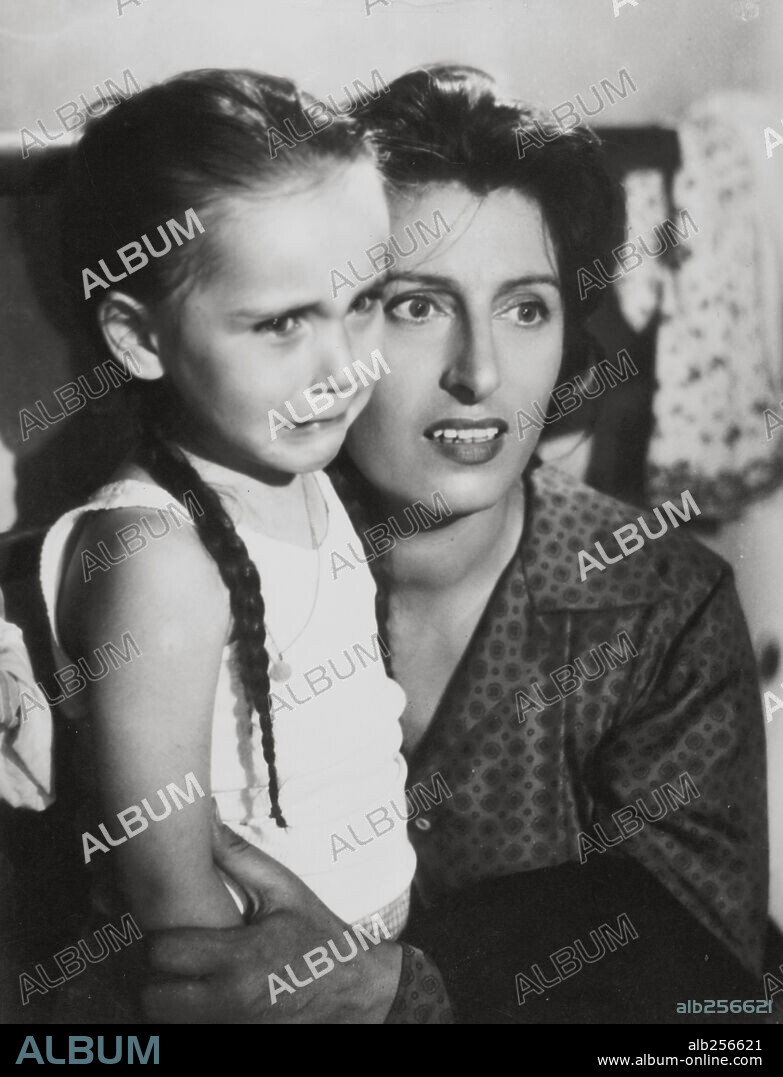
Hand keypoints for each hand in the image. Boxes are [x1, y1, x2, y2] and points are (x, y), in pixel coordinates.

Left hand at [140, 813, 402, 1023]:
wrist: (354, 988)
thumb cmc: (318, 934)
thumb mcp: (284, 890)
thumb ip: (240, 858)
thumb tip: (206, 819)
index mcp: (240, 956)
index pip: (163, 953)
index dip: (156, 938)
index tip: (166, 927)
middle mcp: (230, 998)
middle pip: (152, 997)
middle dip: (151, 975)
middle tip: (165, 956)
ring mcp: (232, 1026)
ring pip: (165, 1022)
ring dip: (164, 1000)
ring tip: (177, 977)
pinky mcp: (235, 1038)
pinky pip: (189, 1031)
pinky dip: (185, 1016)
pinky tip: (196, 994)